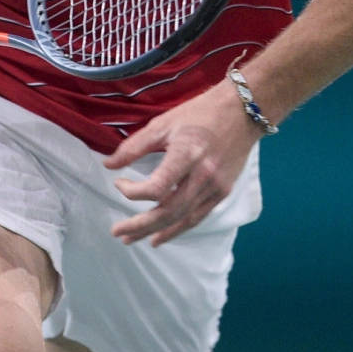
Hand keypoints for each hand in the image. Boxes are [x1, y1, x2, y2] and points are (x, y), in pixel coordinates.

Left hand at [102, 81, 262, 246]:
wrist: (243, 112)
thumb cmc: (200, 113)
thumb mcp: (163, 123)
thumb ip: (134, 147)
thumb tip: (109, 165)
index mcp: (186, 154)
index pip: (157, 188)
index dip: (132, 191)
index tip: (119, 182)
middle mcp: (203, 175)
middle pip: (168, 211)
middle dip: (139, 225)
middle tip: (117, 232)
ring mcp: (215, 187)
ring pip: (181, 219)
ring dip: (154, 231)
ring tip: (131, 239)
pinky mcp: (223, 192)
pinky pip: (196, 217)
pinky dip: (177, 229)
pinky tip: (159, 236)